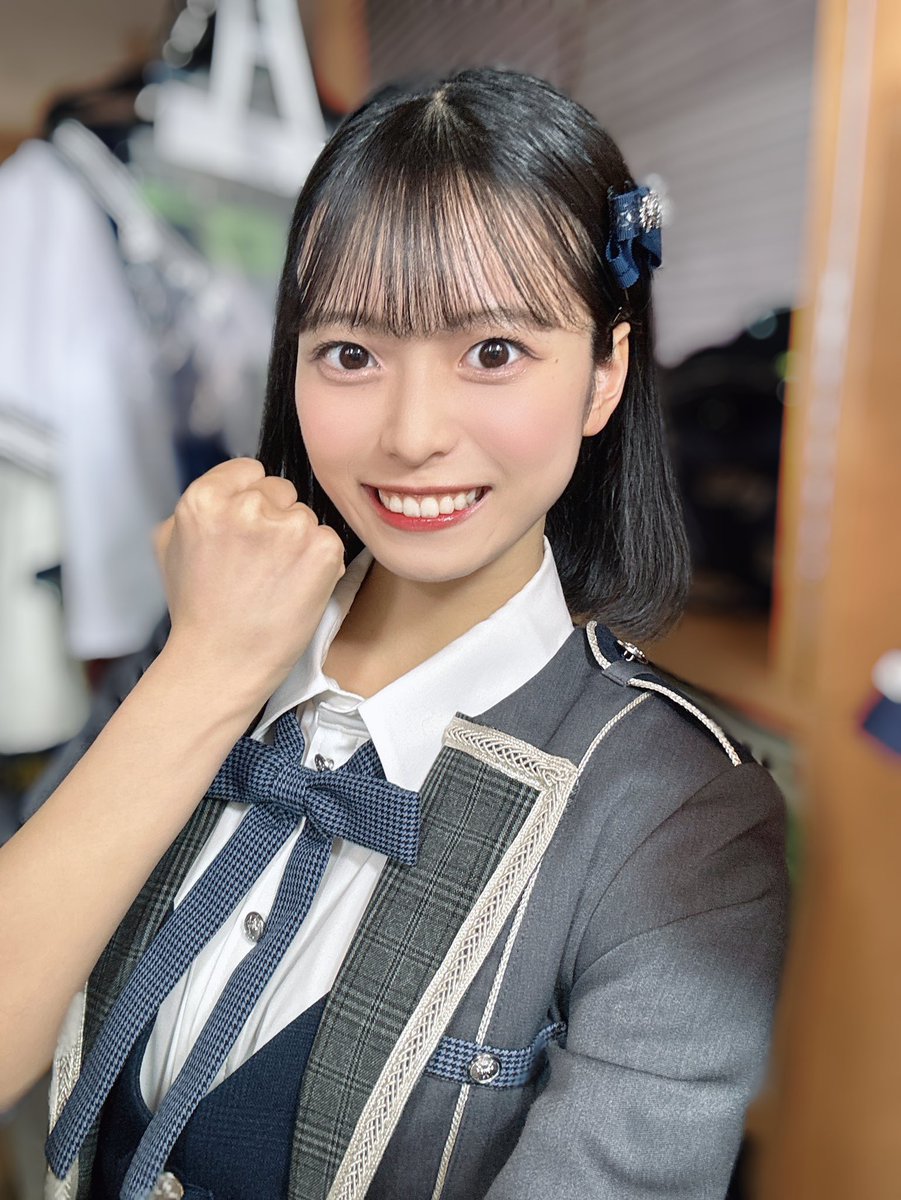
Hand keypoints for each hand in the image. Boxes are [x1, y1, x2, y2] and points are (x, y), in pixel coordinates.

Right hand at [154, 459, 344, 696]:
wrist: (222, 661)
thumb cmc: (197, 610)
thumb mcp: (169, 545)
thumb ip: (196, 508)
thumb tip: (224, 488)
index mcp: (205, 498)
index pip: (250, 470)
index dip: (251, 500)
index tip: (248, 530)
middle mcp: (247, 504)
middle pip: (281, 490)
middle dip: (276, 519)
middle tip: (261, 562)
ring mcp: (288, 525)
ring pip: (305, 517)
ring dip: (299, 543)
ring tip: (276, 581)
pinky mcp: (322, 548)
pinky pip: (330, 540)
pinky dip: (322, 563)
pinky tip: (297, 588)